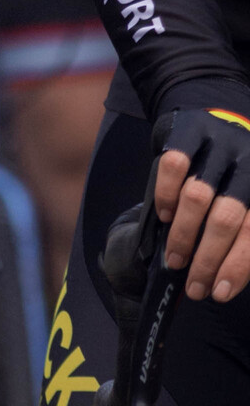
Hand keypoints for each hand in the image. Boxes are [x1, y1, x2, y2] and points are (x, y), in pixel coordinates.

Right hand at [154, 107, 249, 301]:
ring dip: (183, 235)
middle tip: (193, 286)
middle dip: (206, 259)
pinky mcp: (191, 129)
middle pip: (225, 219)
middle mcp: (249, 164)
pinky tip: (165, 216)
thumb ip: (244, 233)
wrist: (220, 111)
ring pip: (197, 196)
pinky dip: (166, 195)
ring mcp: (220, 144)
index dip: (237, 266)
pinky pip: (174, 165)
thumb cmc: (239, 174)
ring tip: (175, 259)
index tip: (218, 293)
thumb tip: (225, 280)